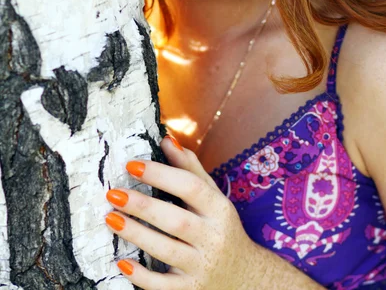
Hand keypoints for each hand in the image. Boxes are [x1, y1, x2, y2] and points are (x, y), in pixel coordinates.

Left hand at [104, 134, 264, 288]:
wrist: (245, 277)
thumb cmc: (221, 227)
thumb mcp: (213, 197)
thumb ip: (190, 168)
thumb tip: (166, 139)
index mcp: (219, 209)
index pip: (190, 187)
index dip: (161, 174)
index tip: (131, 165)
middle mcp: (213, 238)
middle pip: (176, 220)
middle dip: (143, 206)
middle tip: (113, 193)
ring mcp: (202, 267)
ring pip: (166, 251)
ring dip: (136, 234)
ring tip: (110, 218)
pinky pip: (163, 287)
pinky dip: (142, 276)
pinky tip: (121, 261)